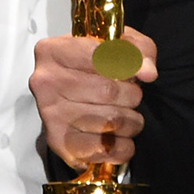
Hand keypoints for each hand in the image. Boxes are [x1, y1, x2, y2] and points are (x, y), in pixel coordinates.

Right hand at [30, 27, 157, 169]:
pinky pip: (102, 150)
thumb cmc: (96, 63)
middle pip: (108, 91)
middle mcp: (46, 82)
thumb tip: (148, 72)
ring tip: (130, 116)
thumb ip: (139, 50)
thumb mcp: (120, 43)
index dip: (128, 66)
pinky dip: (123, 147)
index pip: (100, 56)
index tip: (138, 73)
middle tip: (133, 96)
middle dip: (132, 96)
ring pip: (110, 121)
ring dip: (132, 122)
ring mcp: (50, 114)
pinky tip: (122, 137)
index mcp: (54, 50)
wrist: (71, 91)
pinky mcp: (58, 143)